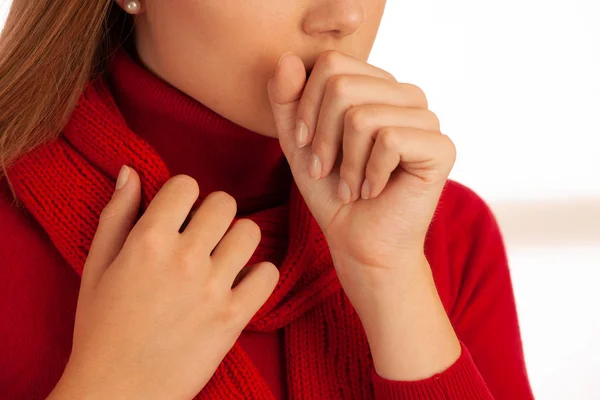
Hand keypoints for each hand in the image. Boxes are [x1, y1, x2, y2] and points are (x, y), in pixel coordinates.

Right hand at [48, 167, 278, 399]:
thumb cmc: (101, 330)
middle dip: (213, 213)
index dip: (182, 195)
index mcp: (148, 241)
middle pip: (224, 203)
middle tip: (202, 235)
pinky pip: (268, 274)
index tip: (178, 213)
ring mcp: (213, 288)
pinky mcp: (234, 317)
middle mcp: (185, 258)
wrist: (117, 393)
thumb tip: (130, 171)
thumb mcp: (96, 268)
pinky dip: (259, 275)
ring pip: (251, 231)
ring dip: (238, 239)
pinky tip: (240, 283)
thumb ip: (116, 215)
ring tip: (222, 257)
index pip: (186, 184)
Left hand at [267, 50, 454, 303]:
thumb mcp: (298, 142)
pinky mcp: (441, 147)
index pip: (331, 63)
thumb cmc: (331, 191)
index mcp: (376, 87)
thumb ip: (287, 101)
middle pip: (341, 86)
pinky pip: (388, 140)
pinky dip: (370, 174)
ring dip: (346, 163)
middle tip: (326, 172)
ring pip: (362, 116)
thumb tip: (287, 59)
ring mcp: (426, 119)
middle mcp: (405, 95)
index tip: (304, 145)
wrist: (360, 242)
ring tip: (351, 187)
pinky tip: (375, 191)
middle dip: (322, 137)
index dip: (306, 106)